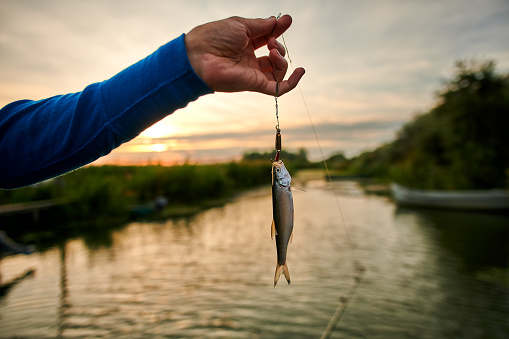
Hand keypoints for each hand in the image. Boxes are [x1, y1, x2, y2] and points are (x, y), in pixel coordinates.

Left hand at [185, 15, 304, 95]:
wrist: (200, 56)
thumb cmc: (214, 37)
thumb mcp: (241, 25)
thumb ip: (261, 26)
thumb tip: (276, 21)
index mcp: (244, 43)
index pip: (267, 37)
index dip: (278, 29)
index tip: (287, 21)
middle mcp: (249, 58)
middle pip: (275, 54)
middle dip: (278, 44)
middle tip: (271, 40)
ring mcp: (253, 72)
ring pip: (278, 70)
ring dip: (282, 58)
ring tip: (272, 51)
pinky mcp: (255, 84)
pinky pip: (278, 88)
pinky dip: (292, 82)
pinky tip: (300, 71)